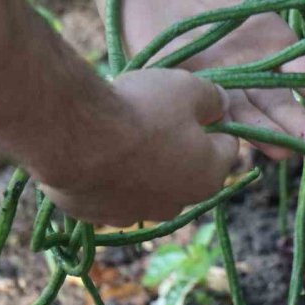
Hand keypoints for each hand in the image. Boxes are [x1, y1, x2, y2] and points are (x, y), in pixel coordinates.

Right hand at [37, 69, 236, 226]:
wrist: (77, 137)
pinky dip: (107, 175)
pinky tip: (94, 151)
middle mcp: (176, 204)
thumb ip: (213, 98)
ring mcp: (134, 214)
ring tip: (119, 132)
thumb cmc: (143, 110)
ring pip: (147, 183)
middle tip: (154, 115)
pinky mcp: (97, 216)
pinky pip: (110, 192)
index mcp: (208, 177)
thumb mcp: (188, 88)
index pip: (226, 146)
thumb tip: (221, 105)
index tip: (196, 102)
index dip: (214, 120)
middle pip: (186, 169)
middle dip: (177, 145)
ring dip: (141, 163)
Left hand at [83, 0, 304, 158]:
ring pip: (247, 113)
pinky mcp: (175, 80)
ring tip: (292, 157)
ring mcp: (212, 74)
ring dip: (270, 137)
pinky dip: (221, 128)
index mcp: (272, 33)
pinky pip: (201, 109)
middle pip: (282, 101)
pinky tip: (240, 147)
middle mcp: (248, 62)